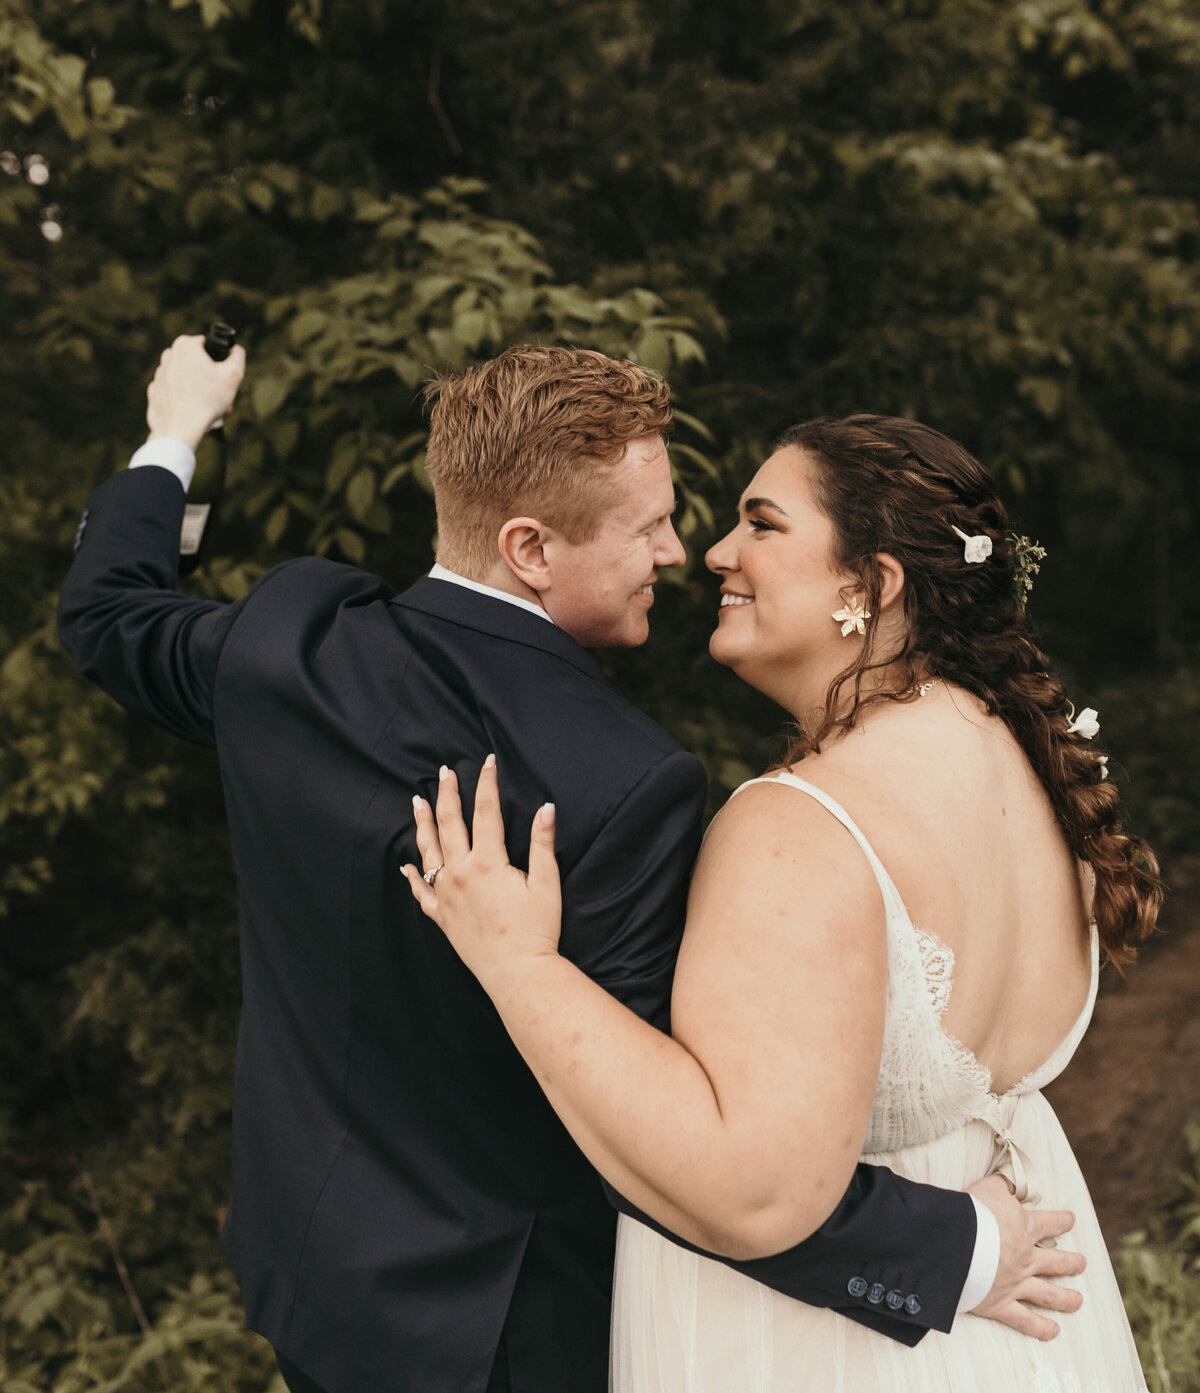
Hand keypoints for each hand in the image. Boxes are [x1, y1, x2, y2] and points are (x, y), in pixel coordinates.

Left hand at [145, 335, 246, 451]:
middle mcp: (168, 356)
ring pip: (185, 379)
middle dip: (210, 379)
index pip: (208, 346)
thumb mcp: (233, 374)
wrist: (179, 429)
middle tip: (219, 396)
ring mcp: (159, 375)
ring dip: (199, 390)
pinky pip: (174, 393)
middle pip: (196, 364)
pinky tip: (193, 412)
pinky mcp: (154, 392)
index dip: (219, 362)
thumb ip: (238, 355)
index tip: (223, 377)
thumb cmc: (207, 400)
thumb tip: (235, 349)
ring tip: (209, 408)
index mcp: (185, 345)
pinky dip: (184, 400)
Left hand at [403, 757, 562, 986]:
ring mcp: (446, 895)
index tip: (486, 762)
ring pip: (428, 851)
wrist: (517, 973)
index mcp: (487, 862)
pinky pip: (419, 893)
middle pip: (450, 823)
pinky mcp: (441, 916)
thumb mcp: (546, 883)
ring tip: (417, 802)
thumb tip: (546, 807)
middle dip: (447, 794)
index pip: (486, 811)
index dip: (486, 783)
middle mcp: (460, 874)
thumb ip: (542, 843)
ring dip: (423, 823)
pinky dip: (411, 877)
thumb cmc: (537, 930)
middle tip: (444, 772)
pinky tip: (406, 865)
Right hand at [967, 1173, 1085, 1339]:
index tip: (1071, 1220)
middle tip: (1082, 1263)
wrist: (954, 1243)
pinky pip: (1024, 1320)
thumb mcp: (988, 1187)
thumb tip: (1013, 1179)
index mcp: (1023, 1228)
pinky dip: (1039, 1328)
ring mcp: (1015, 1283)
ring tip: (1078, 1300)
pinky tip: (1053, 1332)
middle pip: (1055, 1262)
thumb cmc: (970, 1212)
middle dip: (1071, 1263)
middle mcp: (1025, 1258)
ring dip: (1065, 1298)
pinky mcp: (1000, 1304)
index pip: (1050, 1223)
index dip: (1062, 1220)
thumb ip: (1003, 1184)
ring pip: (1047, 1294)